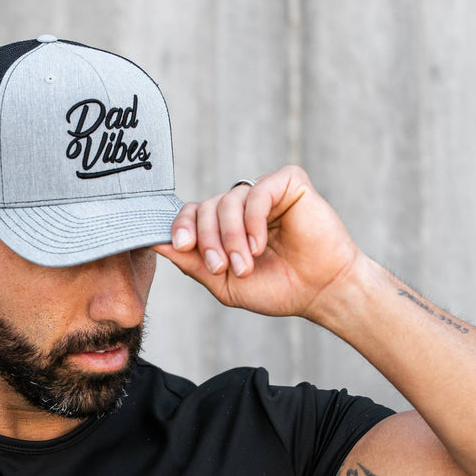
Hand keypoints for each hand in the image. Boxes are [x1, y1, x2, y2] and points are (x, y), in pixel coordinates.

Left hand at [153, 165, 361, 319]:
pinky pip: (256, 192)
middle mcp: (243, 205)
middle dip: (208, 239)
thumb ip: (191, 262)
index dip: (182, 226)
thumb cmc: (278, 289)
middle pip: (206, 206)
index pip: (192, 212)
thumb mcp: (223, 282)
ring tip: (246, 263)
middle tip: (222, 267)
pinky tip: (260, 244)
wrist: (321, 292)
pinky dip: (252, 221)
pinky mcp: (289, 183)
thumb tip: (153, 242)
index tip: (183, 246)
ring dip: (231, 236)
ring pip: (228, 200)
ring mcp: (265, 192)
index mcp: (226, 225)